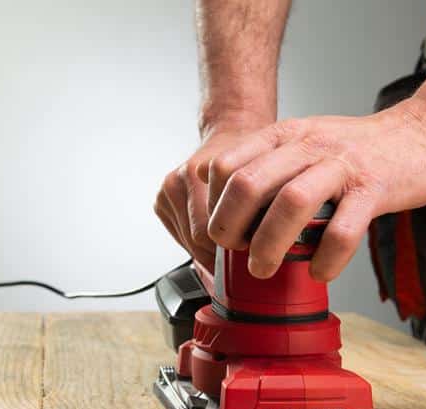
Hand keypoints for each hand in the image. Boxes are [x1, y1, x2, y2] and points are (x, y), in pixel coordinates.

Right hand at [154, 125, 267, 271]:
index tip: (245, 258)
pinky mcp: (161, 200)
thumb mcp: (263, 183)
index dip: (232, 249)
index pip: (210, 231)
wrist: (231, 134)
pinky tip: (212, 234)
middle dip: (220, 252)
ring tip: (229, 243)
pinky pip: (180, 235)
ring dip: (208, 249)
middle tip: (240, 255)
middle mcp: (180, 179)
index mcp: (200, 173)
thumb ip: (258, 214)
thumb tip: (261, 252)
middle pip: (197, 238)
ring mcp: (168, 189)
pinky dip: (196, 242)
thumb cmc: (247, 159)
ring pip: (188, 240)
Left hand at [200, 97, 425, 280]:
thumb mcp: (308, 145)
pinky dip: (326, 258)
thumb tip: (236, 218)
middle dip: (230, 227)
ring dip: (269, 244)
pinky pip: (343, 229)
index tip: (219, 234)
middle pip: (249, 184)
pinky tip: (320, 271)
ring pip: (291, 203)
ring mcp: (342, 165)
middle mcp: (308, 145)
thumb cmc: (362, 150)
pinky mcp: (375, 188)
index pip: (226, 166)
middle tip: (233, 254)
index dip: (213, 206)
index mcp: (285, 135)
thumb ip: (274, 171)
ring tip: (264, 270)